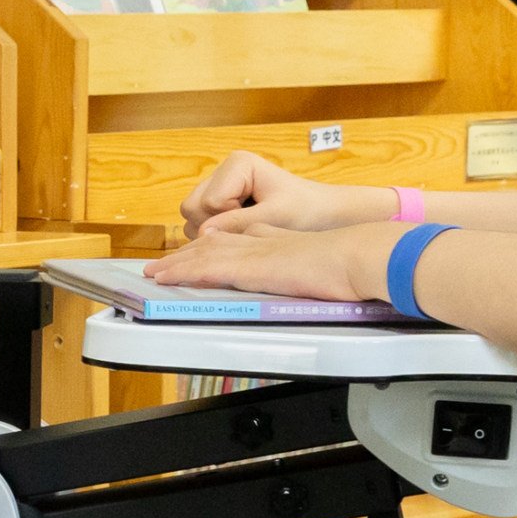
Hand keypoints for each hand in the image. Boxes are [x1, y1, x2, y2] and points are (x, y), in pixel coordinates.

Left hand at [145, 221, 399, 302]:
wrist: (360, 256)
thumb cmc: (352, 263)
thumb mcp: (322, 261)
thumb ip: (306, 264)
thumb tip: (303, 271)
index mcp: (278, 240)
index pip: (236, 241)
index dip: (212, 246)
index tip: (197, 250)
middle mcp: (262, 241)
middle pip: (214, 245)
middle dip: (187, 255)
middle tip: (163, 265)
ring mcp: (256, 253)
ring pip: (206, 256)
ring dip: (178, 265)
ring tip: (155, 273)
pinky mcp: (253, 268)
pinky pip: (210, 269)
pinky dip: (186, 272)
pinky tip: (170, 277)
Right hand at [182, 155, 397, 237]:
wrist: (323, 215)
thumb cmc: (306, 211)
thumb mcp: (274, 218)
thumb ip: (237, 224)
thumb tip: (203, 234)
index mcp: (237, 164)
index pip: (208, 202)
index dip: (227, 220)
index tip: (257, 221)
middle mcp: (223, 172)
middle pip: (192, 208)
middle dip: (215, 226)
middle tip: (248, 229)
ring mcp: (218, 187)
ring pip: (192, 218)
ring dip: (215, 232)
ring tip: (248, 230)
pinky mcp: (219, 203)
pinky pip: (199, 224)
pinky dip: (217, 234)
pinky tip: (242, 232)